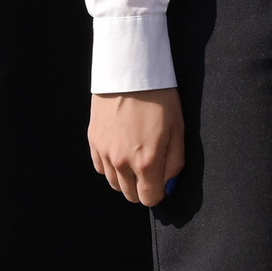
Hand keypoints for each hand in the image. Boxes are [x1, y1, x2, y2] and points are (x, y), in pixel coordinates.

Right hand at [88, 88, 184, 206]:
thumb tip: (168, 185)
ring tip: (136, 155)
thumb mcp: (178, 130)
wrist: (131, 71)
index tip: (161, 180)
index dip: (158, 192)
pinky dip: (110, 166)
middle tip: (150, 167)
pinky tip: (120, 150)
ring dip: (125, 177)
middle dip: (142, 187)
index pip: (149, 198)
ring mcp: (104, 152)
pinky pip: (100, 167)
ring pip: (114, 183)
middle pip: (129, 195)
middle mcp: (122, 162)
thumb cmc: (160, 98)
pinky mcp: (93, 141)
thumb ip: (174, 163)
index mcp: (146, 162)